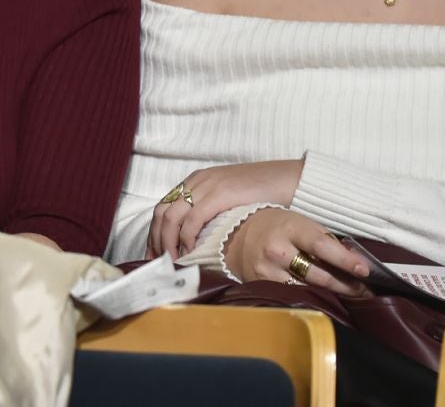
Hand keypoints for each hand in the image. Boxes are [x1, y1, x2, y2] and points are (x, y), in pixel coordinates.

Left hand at [147, 160, 304, 258]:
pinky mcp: (220, 194)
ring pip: (171, 217)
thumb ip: (211, 213)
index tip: (155, 255)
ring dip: (168, 243)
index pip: (163, 208)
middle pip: (162, 213)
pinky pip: (193, 219)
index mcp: (195, 181)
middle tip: (159, 264)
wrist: (289, 179)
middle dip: (157, 241)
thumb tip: (197, 240)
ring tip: (173, 262)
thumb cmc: (263, 194)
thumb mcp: (229, 200)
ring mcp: (206, 185)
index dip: (155, 233)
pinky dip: (187, 238)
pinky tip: (190, 252)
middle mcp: (196, 181)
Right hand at [223, 209, 370, 295]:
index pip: (321, 245)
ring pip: (306, 290)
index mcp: (289, 227)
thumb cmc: (277, 226)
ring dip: (331, 295)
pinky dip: (310, 299)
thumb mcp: (300, 223)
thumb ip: (324, 240)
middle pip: (317, 274)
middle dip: (345, 285)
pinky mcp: (260, 286)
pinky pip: (291, 297)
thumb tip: (354, 261)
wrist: (237, 234)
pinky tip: (323, 300)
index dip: (345, 259)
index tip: (365, 270)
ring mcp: (267, 271)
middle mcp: (277, 250)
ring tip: (350, 297)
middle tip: (365, 292)